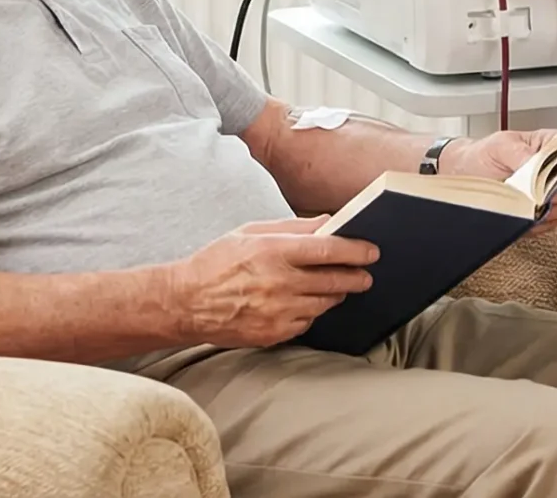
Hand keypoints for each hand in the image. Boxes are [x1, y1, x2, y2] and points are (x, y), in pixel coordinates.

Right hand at [169, 218, 377, 348]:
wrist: (185, 303)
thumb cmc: (217, 262)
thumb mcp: (251, 232)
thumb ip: (293, 227)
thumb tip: (329, 222)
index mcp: (273, 251)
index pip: (328, 249)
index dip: (356, 250)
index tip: (372, 251)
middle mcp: (279, 283)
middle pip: (334, 280)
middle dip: (355, 277)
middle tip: (365, 274)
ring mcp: (277, 312)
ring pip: (324, 304)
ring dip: (335, 294)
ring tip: (337, 286)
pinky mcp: (273, 334)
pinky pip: (306, 322)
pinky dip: (311, 312)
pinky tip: (304, 303)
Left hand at [443, 132, 556, 235]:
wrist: (464, 175)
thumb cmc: (483, 155)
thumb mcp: (500, 146)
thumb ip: (521, 153)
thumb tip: (537, 164)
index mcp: (551, 146)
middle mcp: (555, 169)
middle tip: (539, 194)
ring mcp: (550, 193)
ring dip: (549, 210)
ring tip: (528, 206)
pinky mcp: (541, 213)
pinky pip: (552, 223)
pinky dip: (540, 224)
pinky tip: (526, 218)